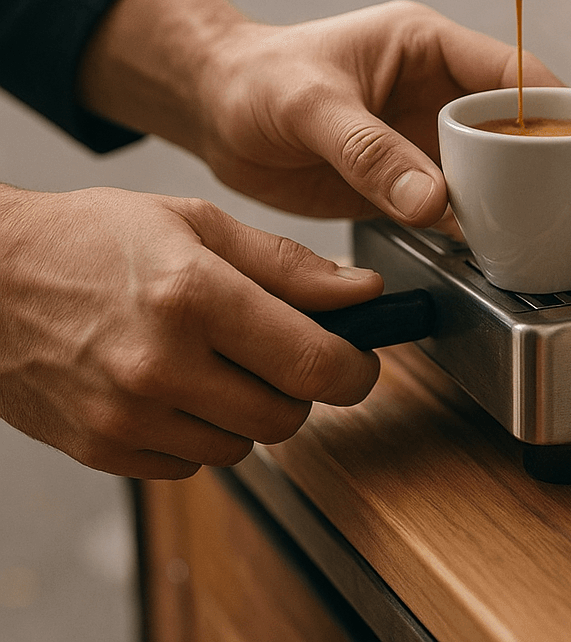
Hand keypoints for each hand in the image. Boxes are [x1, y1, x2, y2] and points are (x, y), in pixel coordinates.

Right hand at [0, 184, 381, 478]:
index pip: (312, 363)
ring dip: (250, 410)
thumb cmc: (91, 240)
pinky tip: (178, 386)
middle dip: (302, 388)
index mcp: (194, 296)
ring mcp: (127, 416)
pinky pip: (191, 464)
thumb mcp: (197, 223)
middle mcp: (162, 365)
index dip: (356, 369)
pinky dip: (203, 432)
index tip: (362, 361)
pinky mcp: (102, 449)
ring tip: (218, 360)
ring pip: (243, 445)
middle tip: (285, 351)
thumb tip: (361, 292)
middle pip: (286, 416)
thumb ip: (288, 265)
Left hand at [80, 0, 560, 225]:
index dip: (549, 106)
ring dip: (508, 197)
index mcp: (426, 46)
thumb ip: (368, 150)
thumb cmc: (256, 79)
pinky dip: (472, 224)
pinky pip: (453, 202)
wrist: (217, 113)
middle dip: (539, 161)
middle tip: (560, 201)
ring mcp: (423, 138)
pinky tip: (484, 245)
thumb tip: (432, 196)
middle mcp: (435, 92)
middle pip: (513, 125)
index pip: (510, 71)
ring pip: (490, 168)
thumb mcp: (311, 105)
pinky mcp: (405, 179)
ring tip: (529, 229)